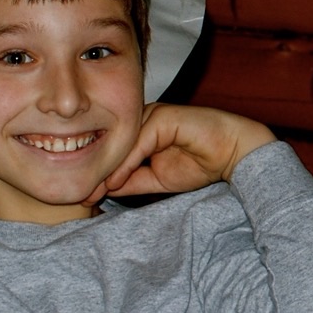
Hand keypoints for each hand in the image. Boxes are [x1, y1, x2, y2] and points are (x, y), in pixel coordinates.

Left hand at [89, 103, 276, 204]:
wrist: (233, 153)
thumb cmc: (201, 163)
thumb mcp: (156, 180)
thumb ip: (130, 181)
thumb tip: (102, 189)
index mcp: (140, 129)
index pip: (112, 150)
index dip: (98, 172)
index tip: (82, 196)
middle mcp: (143, 118)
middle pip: (113, 145)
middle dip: (97, 171)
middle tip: (79, 196)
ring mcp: (153, 115)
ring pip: (122, 144)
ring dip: (107, 170)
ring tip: (93, 192)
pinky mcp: (164, 117)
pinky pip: (139, 142)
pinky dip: (125, 164)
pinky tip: (115, 183)